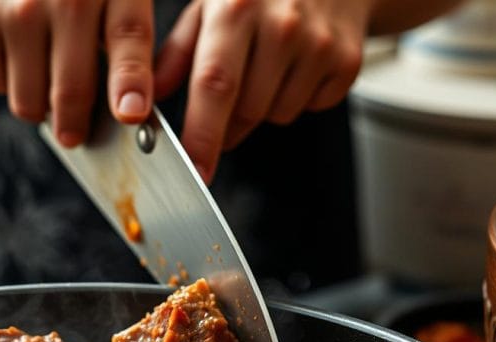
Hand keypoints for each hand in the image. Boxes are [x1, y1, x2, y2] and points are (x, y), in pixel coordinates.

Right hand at [0, 0, 155, 147]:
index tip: (131, 115)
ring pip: (30, 102)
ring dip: (42, 107)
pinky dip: (10, 83)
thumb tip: (131, 112)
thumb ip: (129, 44)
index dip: (130, 81)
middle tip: (75, 134)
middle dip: (76, 127)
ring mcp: (17, 10)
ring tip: (48, 79)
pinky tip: (20, 55)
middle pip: (72, 89)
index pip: (127, 36)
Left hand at [154, 0, 374, 181]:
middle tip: (222, 111)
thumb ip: (178, 51)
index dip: (203, 135)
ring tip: (267, 67)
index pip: (214, 85)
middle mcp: (282, 23)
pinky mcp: (347, 60)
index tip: (196, 170)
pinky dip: (299, 97)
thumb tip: (148, 98)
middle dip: (228, 126)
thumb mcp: (211, 2)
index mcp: (237, 5)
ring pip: (279, 114)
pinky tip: (296, 65)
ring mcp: (319, 42)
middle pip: (248, 110)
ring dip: (265, 108)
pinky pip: (311, 107)